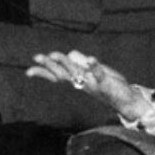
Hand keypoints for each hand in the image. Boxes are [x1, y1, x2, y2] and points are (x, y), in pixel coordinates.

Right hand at [25, 50, 153, 118]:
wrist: (126, 100)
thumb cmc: (106, 84)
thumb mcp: (89, 72)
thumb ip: (79, 63)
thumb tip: (68, 55)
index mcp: (76, 80)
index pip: (56, 76)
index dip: (43, 73)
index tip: (28, 71)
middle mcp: (81, 83)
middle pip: (62, 74)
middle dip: (50, 65)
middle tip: (37, 57)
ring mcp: (92, 83)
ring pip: (76, 73)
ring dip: (66, 63)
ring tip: (55, 54)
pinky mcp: (105, 82)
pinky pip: (99, 74)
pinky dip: (95, 67)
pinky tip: (91, 60)